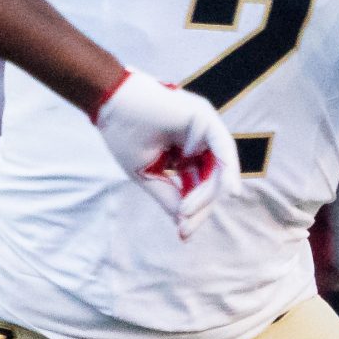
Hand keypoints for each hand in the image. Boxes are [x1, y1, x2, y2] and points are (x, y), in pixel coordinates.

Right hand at [94, 71, 238, 237]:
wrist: (109, 104)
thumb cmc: (124, 134)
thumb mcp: (147, 174)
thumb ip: (169, 196)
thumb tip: (185, 225)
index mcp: (184, 153)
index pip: (198, 186)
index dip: (194, 210)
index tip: (183, 234)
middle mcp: (198, 141)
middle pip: (211, 180)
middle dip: (201, 206)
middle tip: (185, 226)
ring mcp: (203, 128)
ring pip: (218, 169)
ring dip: (207, 193)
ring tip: (188, 211)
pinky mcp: (205, 117)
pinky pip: (223, 148)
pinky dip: (227, 170)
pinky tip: (228, 190)